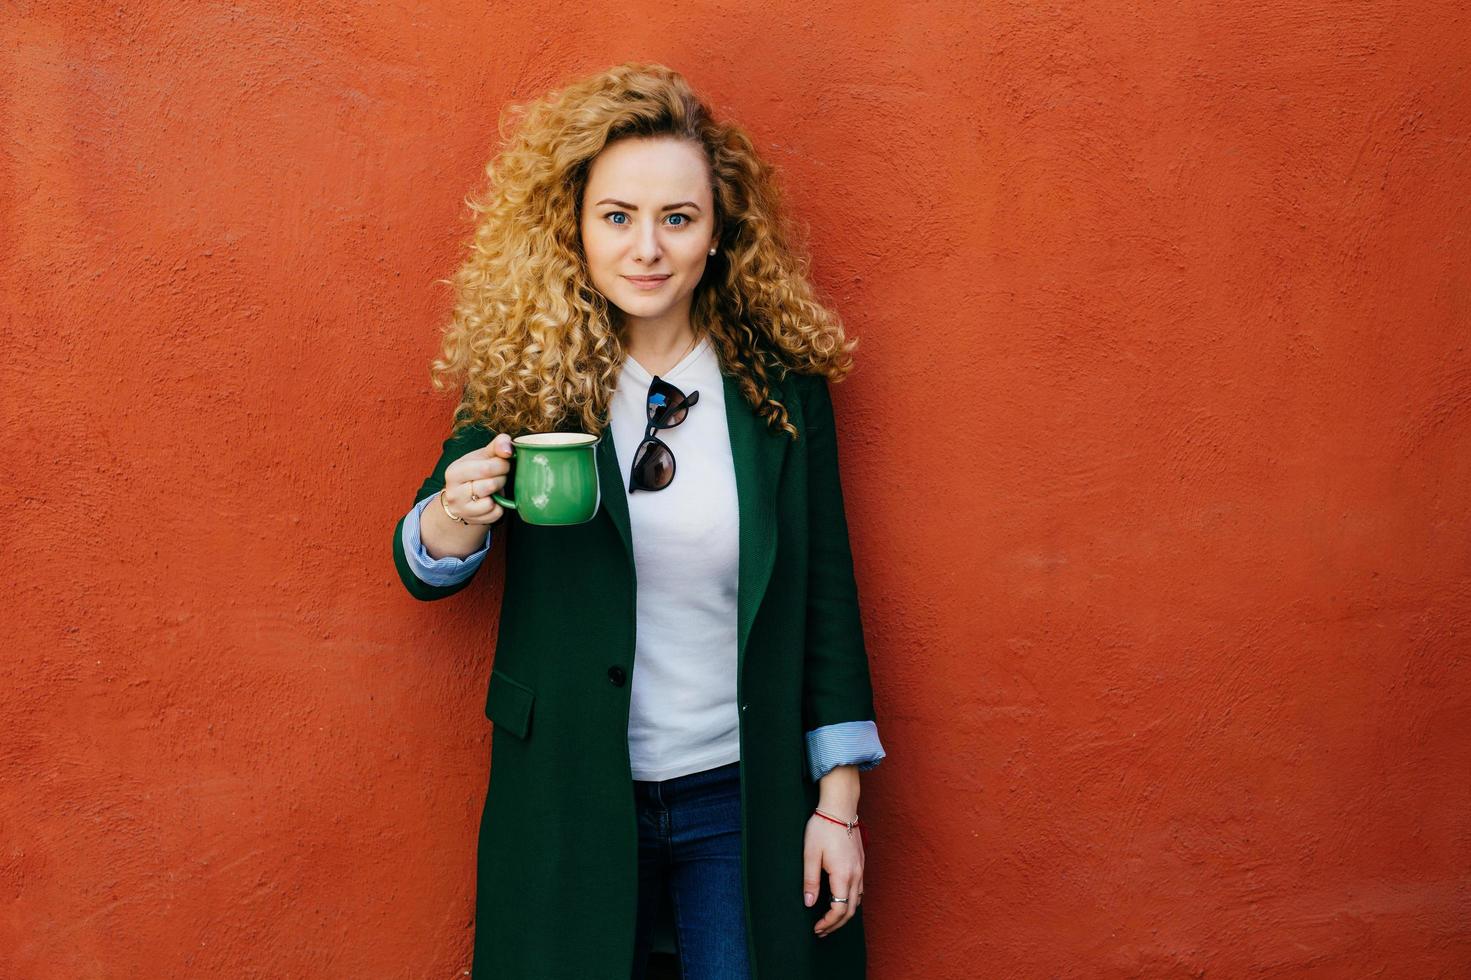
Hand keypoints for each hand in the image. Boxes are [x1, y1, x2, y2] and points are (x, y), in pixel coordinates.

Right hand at [442, 433, 514, 524]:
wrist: (463, 497)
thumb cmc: (476, 472)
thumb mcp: (483, 455)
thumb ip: (497, 445)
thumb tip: (508, 449)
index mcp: (454, 471)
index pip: (486, 468)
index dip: (503, 464)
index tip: (505, 463)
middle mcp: (453, 492)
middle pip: (490, 485)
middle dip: (502, 478)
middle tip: (502, 475)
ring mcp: (461, 509)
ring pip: (491, 502)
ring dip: (500, 492)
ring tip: (496, 486)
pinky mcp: (472, 520)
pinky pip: (495, 514)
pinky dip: (500, 507)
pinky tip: (494, 500)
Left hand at [802, 810, 864, 937]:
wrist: (840, 807)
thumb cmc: (823, 828)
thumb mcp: (810, 854)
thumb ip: (810, 881)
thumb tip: (810, 903)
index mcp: (843, 875)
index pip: (839, 909)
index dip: (828, 923)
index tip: (817, 928)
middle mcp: (856, 875)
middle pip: (851, 910)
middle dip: (836, 924)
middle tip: (821, 931)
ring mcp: (861, 869)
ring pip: (857, 901)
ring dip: (844, 913)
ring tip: (829, 919)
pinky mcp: (861, 863)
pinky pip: (859, 890)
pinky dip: (850, 901)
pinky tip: (839, 899)